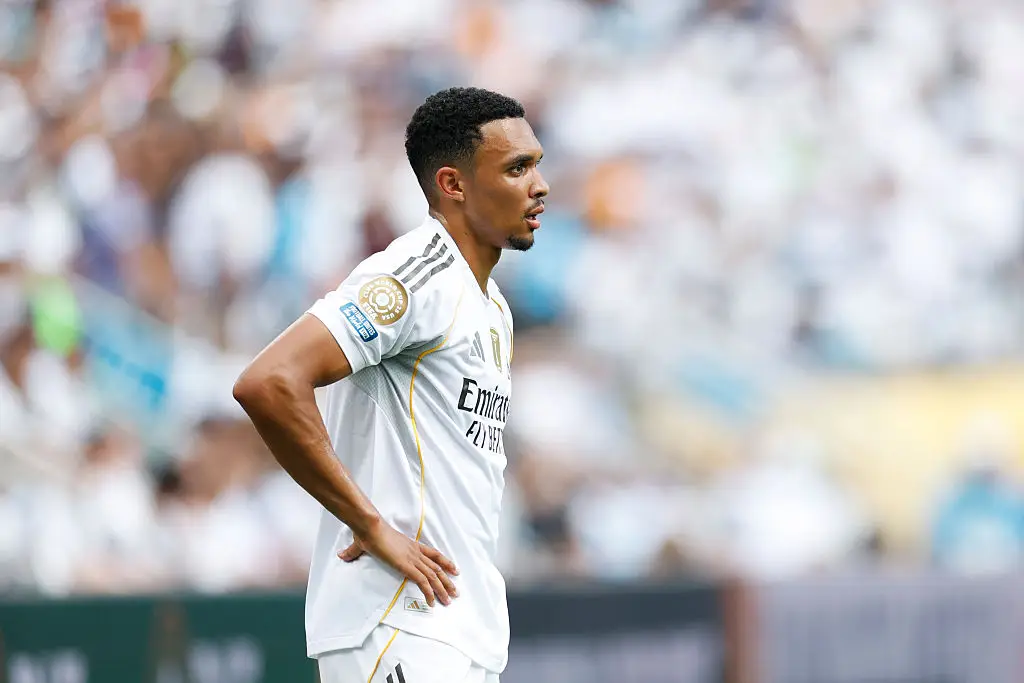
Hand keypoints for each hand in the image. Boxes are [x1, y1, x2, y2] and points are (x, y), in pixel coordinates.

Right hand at [338, 519, 458, 606]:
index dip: (445, 562)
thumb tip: (342, 555)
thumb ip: (354, 552)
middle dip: (447, 581)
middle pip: (437, 567)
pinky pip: (423, 581)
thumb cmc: (368, 532)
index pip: (433, 554)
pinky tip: (432, 602)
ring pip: (433, 576)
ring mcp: (412, 559)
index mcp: (410, 545)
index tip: (454, 570)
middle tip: (455, 592)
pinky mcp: (406, 566)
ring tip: (449, 600)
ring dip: (442, 589)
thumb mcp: (364, 543)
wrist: (369, 526)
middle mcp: (415, 552)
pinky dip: (429, 593)